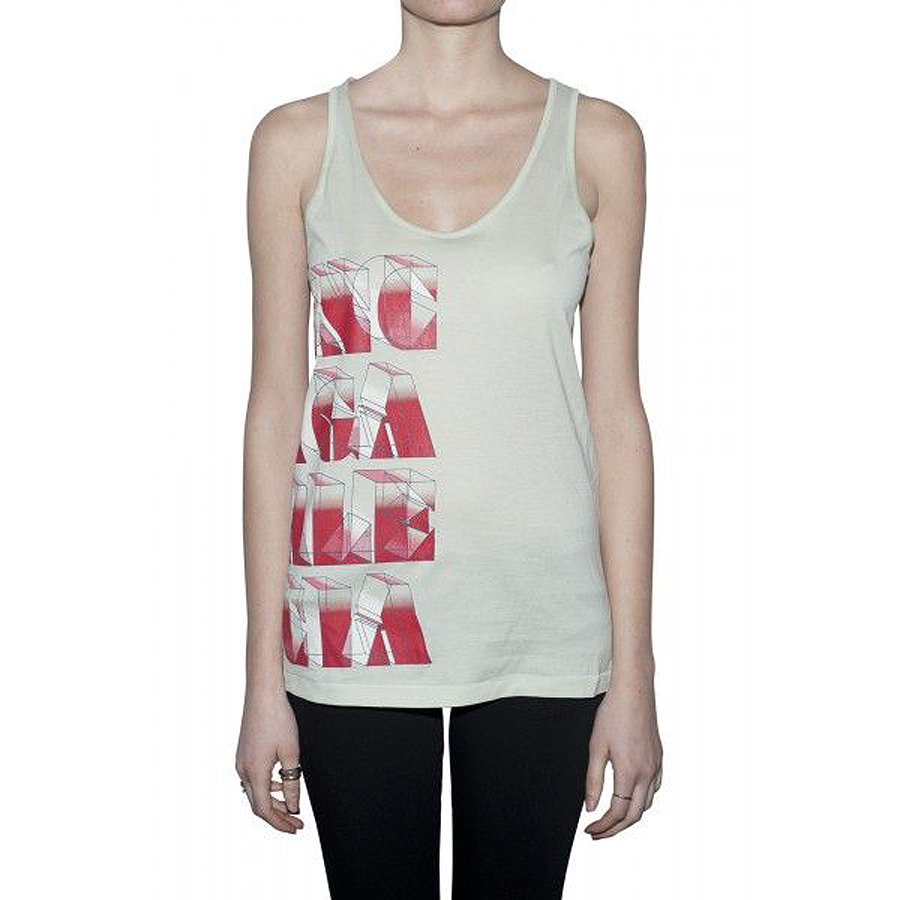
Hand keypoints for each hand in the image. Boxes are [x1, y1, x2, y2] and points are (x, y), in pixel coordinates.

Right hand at [236, 688, 303, 833]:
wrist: (262, 694)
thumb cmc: (278, 719)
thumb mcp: (291, 753)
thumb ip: (292, 783)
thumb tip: (293, 807)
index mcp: (255, 772)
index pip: (264, 810)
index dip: (280, 822)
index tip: (296, 828)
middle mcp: (243, 770)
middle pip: (258, 804)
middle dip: (277, 816)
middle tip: (296, 822)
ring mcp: (241, 761)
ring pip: (255, 792)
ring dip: (272, 802)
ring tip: (291, 804)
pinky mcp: (243, 753)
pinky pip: (253, 779)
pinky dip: (267, 787)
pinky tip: (281, 783)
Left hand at [583, 680, 662, 839]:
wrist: (634, 691)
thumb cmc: (613, 714)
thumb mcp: (596, 748)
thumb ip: (593, 780)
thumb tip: (590, 807)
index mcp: (629, 771)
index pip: (617, 812)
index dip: (603, 826)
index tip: (590, 830)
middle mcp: (647, 773)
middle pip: (634, 815)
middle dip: (615, 828)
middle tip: (598, 832)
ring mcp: (656, 766)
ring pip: (647, 804)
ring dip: (629, 816)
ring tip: (611, 818)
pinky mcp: (659, 758)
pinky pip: (655, 789)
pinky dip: (643, 800)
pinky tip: (631, 796)